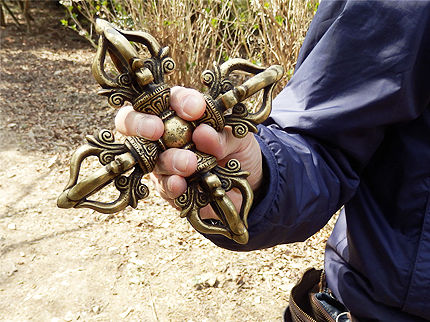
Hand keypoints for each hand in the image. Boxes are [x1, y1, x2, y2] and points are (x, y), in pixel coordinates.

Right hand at [115, 86, 262, 219]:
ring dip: (168, 160)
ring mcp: (160, 162)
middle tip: (157, 130)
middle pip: (131, 122)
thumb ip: (223, 134)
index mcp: (179, 112)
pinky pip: (162, 187)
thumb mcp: (238, 137)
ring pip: (150, 158)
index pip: (168, 98)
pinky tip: (180, 184)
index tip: (195, 109)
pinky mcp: (167, 188)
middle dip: (141, 123)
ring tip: (189, 163)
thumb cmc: (236, 150)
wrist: (247, 185)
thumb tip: (202, 133)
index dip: (178, 100)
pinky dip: (171, 185)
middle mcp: (163, 135)